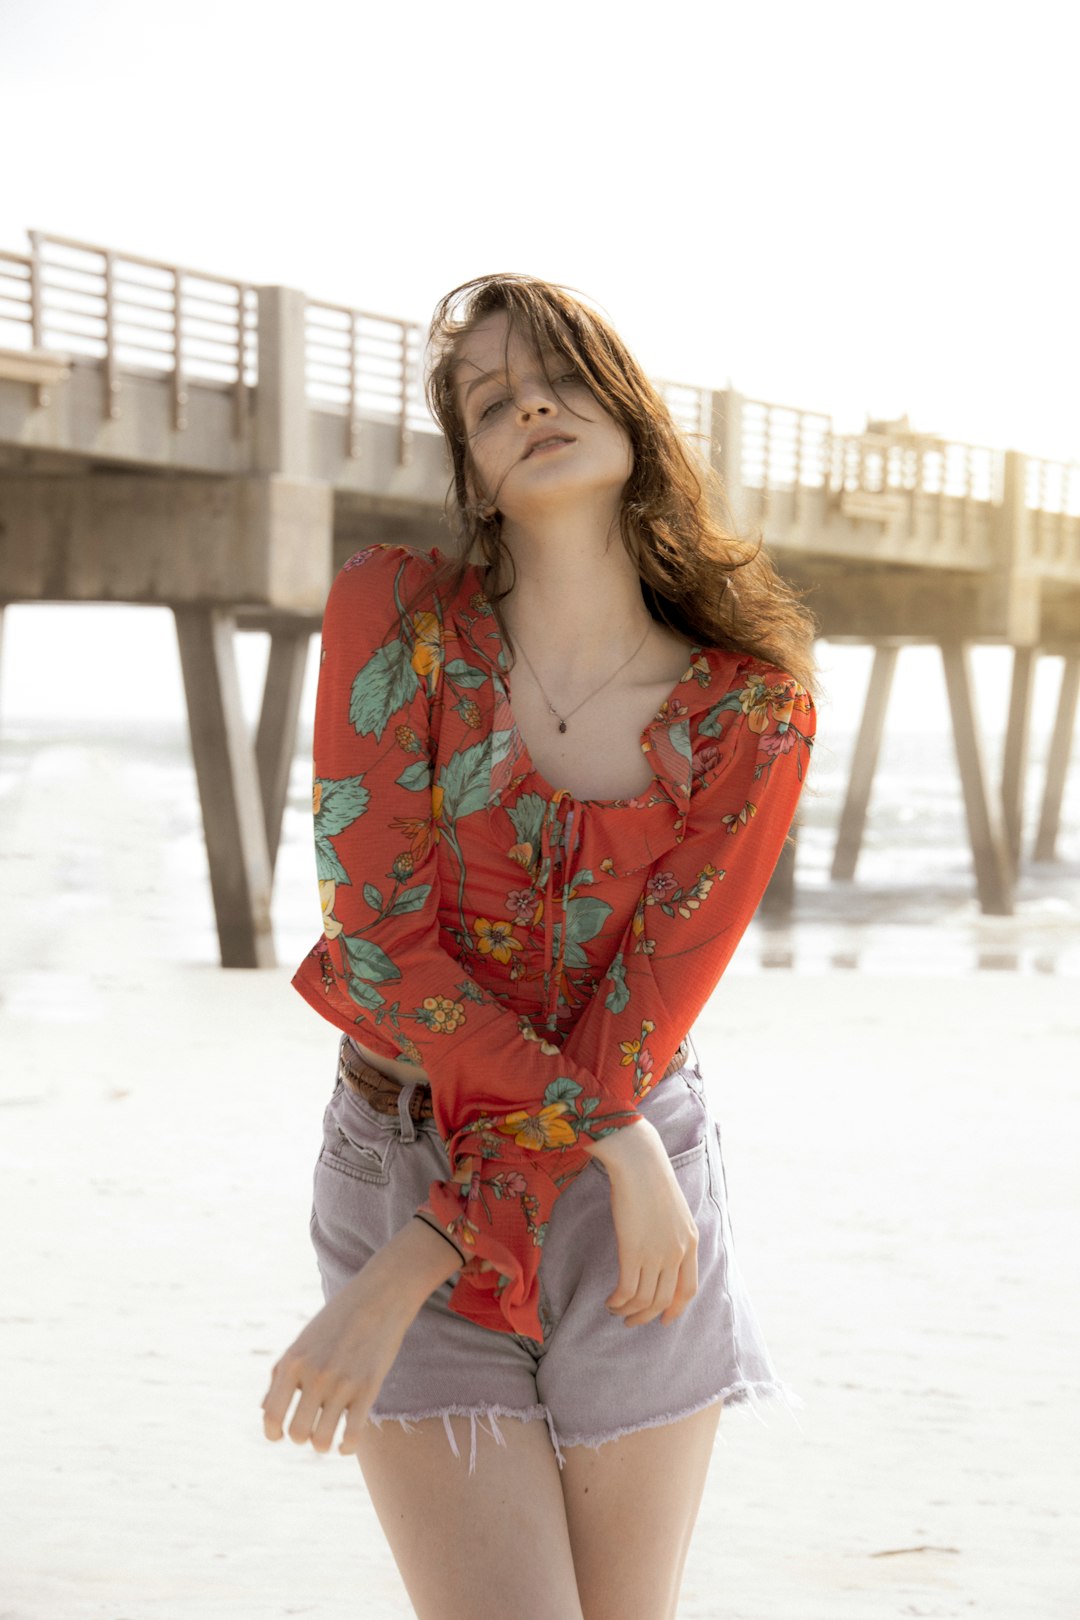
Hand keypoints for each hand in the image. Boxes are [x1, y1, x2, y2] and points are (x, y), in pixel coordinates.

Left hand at [261, 1217, 460, 1454]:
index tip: (279, 1436)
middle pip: (298, 1433)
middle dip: (302, 1437)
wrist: (379, 1296)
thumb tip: (264, 1412)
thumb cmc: (336, 1320)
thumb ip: (280, 1376)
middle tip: (309, 1430)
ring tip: (326, 1439)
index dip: (272, 1434)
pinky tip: (346, 1444)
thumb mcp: (302, 1342)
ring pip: (323, 1440)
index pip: (270, 1416)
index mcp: (293, 1362)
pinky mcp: (369, 1388)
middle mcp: (314, 1375)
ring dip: (323, 1445)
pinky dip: (346, 1447)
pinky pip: (353, 1436)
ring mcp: (342, 1383)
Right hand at [589, 1119, 698, 1327]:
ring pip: (645, 1299)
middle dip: (648, 1316)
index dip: (676, 1309)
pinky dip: (618, 1301)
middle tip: (632, 1321)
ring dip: (630, 1312)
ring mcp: (656, 1253)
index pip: (689, 1289)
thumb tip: (661, 1252)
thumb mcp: (674, 1209)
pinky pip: (627, 1290)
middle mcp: (677, 1252)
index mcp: (691, 1242)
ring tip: (617, 1311)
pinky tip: (610, 1301)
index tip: (665, 1320)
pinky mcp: (633, 1251)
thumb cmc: (651, 1178)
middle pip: (664, 1299)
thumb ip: (673, 1233)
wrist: (639, 1161)